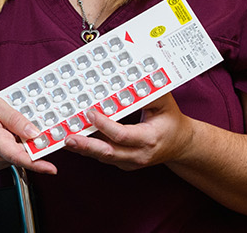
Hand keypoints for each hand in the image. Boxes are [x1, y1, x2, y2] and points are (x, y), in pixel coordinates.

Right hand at [0, 92, 57, 174]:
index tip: (51, 168)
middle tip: (35, 122)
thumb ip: (15, 119)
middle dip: (34, 142)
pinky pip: (13, 155)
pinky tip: (8, 131)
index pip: (17, 156)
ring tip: (11, 123)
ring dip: (24, 142)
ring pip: (19, 155)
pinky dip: (17, 144)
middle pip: (23, 155)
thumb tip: (34, 132)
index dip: (36, 163)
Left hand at [62, 93, 199, 170]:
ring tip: (65, 138)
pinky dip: (89, 148)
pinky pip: (104, 156)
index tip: (90, 112)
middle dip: (85, 145)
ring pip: (103, 156)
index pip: (122, 135)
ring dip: (83, 148)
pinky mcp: (123, 164)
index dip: (104, 124)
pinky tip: (76, 140)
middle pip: (108, 152)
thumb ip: (146, 92)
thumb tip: (125, 81)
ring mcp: (130, 163)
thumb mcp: (164, 102)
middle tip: (67, 138)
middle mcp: (139, 155)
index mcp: (150, 139)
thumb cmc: (171, 121)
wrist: (181, 145)